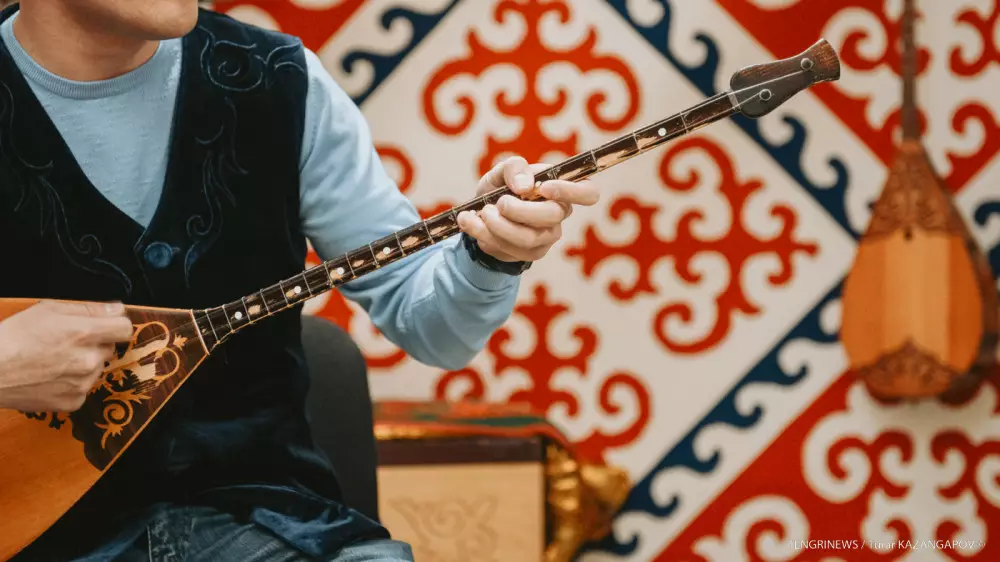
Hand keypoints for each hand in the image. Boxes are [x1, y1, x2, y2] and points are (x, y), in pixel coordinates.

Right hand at [0, 301, 133, 411]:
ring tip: (53, 361)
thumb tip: (117, 309)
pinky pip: (83, 389)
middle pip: (109, 348)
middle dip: (94, 344)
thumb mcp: (48, 310)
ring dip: (83, 364)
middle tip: (66, 343)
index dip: (114, 324)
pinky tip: (49, 378)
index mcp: (84, 333)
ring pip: (96, 369)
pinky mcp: (72, 402)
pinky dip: (71, 384)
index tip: (105, 325)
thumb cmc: (13, 336)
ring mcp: (82, 384)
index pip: (124, 328)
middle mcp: (88, 360)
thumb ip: (89, 309)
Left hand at [456, 156, 599, 261]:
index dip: (571, 191)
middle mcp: (559, 214)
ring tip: (481, 213)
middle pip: (553, 215)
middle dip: (520, 210)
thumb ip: (513, 168)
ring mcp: (547, 236)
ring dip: (498, 225)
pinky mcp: (531, 253)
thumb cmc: (501, 188)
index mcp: (560, 189)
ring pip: (528, 237)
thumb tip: (525, 186)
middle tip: (498, 203)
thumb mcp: (501, 171)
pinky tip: (469, 223)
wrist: (482, 215)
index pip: (588, 192)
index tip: (543, 187)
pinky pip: (511, 249)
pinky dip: (484, 234)